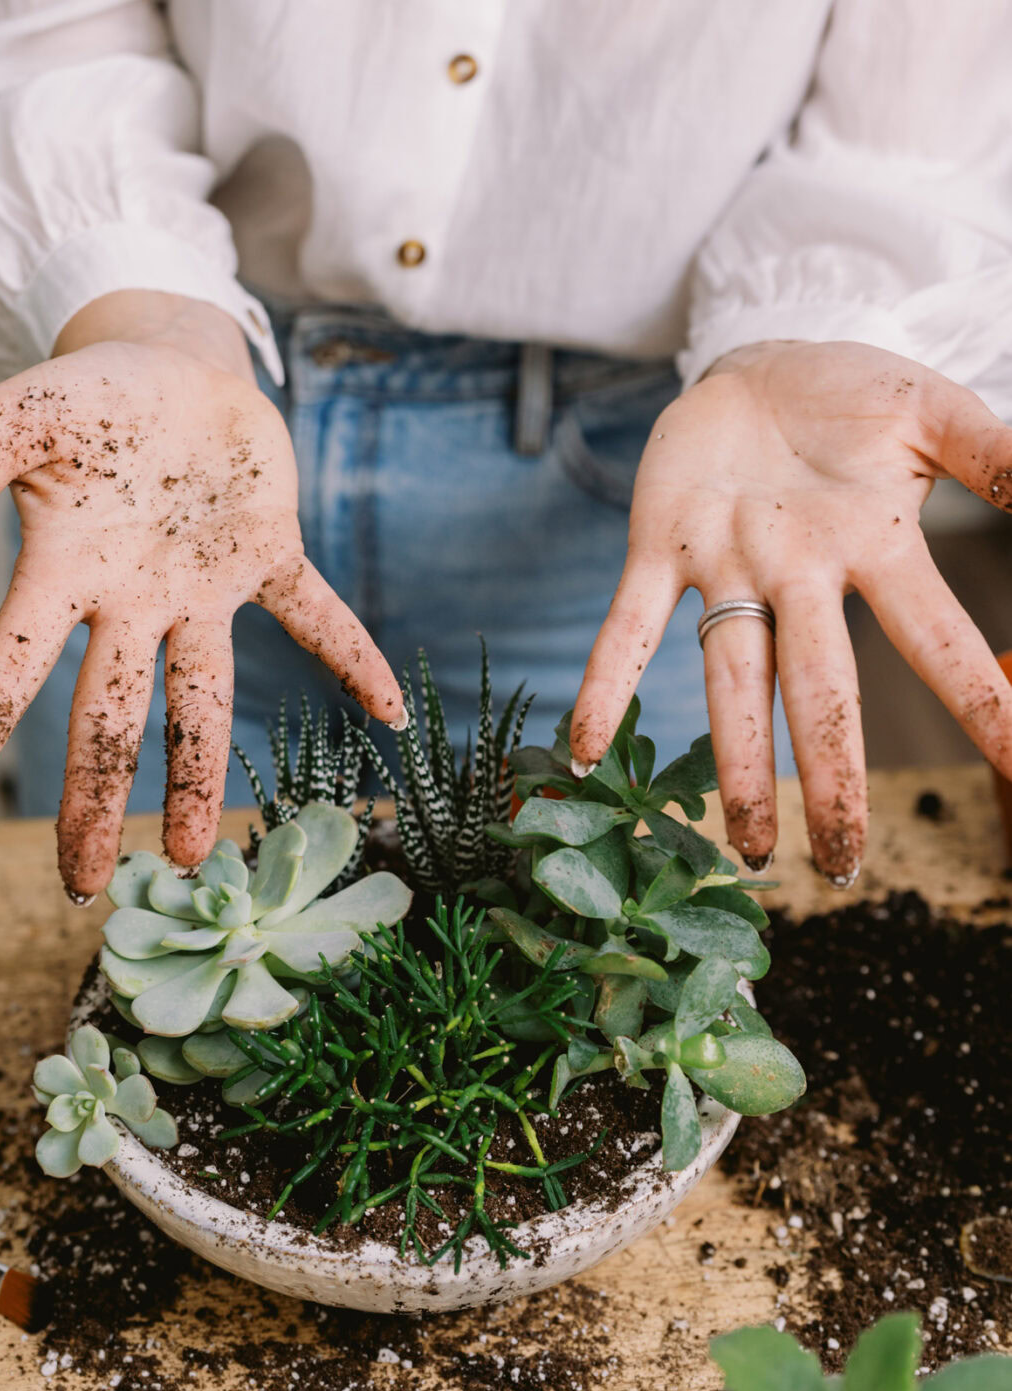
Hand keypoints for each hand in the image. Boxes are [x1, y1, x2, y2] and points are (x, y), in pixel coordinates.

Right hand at [0, 292, 404, 898]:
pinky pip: (316, 616)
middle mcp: (133, 602)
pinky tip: (390, 712)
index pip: (9, 669)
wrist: (173, 362)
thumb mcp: (22, 412)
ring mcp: (204, 588)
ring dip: (197, 769)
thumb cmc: (92, 395)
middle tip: (83, 884)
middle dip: (93, 797)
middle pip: (108, 716)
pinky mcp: (269, 558)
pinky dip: (352, 657)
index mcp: (65, 573)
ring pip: (202, 695)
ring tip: (191, 848)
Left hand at [571, 340, 1011, 884]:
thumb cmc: (852, 400)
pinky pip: (630, 627)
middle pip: (821, 687)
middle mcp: (799, 579)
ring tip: (747, 845)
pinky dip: (605, 684)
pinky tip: (584, 751)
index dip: (978, 701)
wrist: (760, 364)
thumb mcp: (931, 413)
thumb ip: (991, 450)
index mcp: (874, 550)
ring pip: (732, 677)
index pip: (936, 638)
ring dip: (736, 760)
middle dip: (831, 773)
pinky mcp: (659, 548)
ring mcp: (727, 569)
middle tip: (841, 861)